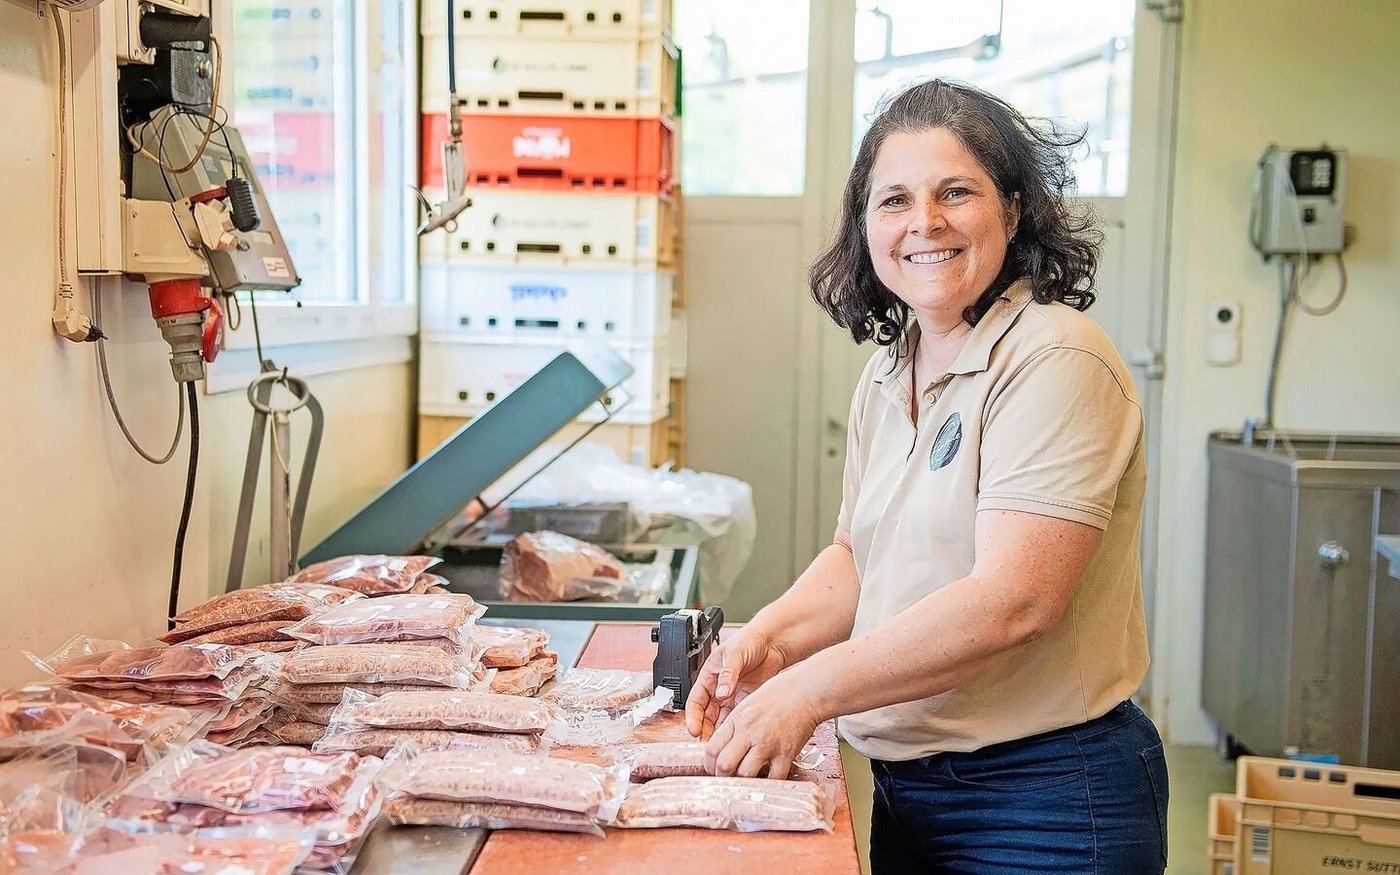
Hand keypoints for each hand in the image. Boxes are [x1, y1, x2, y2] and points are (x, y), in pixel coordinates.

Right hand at [684, 626, 786, 741]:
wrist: (773, 642)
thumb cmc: (749, 640)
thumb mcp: (735, 654)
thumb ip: (727, 674)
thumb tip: (721, 693)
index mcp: (708, 676)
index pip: (695, 700)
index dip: (693, 716)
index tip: (694, 729)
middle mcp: (718, 688)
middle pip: (706, 714)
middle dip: (704, 729)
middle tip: (707, 744)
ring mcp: (732, 696)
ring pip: (721, 719)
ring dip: (719, 732)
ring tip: (721, 745)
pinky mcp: (746, 701)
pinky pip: (737, 718)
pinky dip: (735, 728)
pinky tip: (736, 737)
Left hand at [703, 671, 822, 779]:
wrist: (806, 691)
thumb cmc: (779, 694)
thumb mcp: (747, 705)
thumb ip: (734, 727)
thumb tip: (723, 748)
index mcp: (737, 719)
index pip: (711, 749)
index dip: (708, 764)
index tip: (712, 768)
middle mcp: (750, 732)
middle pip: (724, 765)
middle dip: (721, 776)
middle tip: (725, 778)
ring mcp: (768, 743)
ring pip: (745, 775)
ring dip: (742, 783)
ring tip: (745, 781)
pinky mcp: (786, 753)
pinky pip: (773, 778)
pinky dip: (768, 783)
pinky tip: (767, 778)